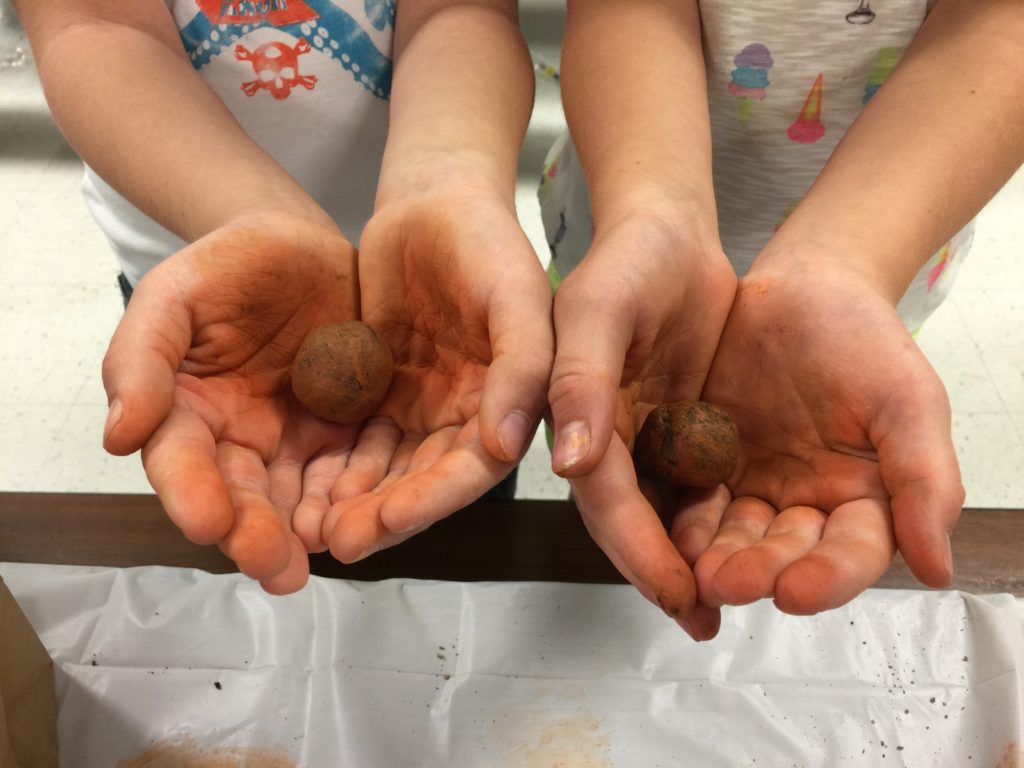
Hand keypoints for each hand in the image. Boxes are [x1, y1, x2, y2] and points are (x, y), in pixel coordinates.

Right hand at [102, 213, 361, 593]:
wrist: (299, 245)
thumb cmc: (225, 267)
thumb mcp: (173, 296)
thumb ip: (142, 358)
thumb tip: (119, 437)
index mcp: (188, 413)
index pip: (183, 462)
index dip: (192, 494)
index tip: (208, 524)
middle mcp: (240, 439)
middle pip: (244, 495)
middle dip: (256, 533)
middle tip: (276, 568)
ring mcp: (297, 439)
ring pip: (300, 494)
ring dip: (310, 528)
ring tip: (327, 553)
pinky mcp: (347, 430)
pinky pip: (355, 467)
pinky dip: (360, 492)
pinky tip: (370, 512)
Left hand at [319, 187, 553, 560]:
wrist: (434, 204)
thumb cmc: (486, 242)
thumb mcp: (516, 295)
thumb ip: (522, 367)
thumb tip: (508, 445)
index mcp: (511, 402)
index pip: (475, 467)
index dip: (432, 498)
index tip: (385, 521)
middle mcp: (468, 416)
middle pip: (426, 480)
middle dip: (383, 513)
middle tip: (337, 539)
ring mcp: (422, 408)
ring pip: (388, 469)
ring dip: (354, 500)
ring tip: (310, 527)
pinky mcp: (381, 394)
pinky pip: (355, 438)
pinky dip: (333, 464)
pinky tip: (301, 485)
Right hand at [547, 213, 736, 638]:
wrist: (668, 234)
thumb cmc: (628, 260)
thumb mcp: (598, 308)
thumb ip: (580, 381)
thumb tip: (569, 463)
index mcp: (573, 418)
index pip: (605, 500)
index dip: (638, 550)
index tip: (678, 593)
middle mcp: (603, 440)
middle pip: (631, 521)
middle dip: (666, 573)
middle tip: (706, 621)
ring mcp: (641, 438)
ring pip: (663, 513)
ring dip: (692, 559)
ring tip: (730, 605)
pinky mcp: (677, 430)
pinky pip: (696, 486)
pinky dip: (716, 520)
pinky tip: (747, 545)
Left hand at [677, 262, 962, 614]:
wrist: (803, 288)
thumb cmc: (864, 340)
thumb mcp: (908, 401)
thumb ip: (925, 480)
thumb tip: (940, 570)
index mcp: (865, 499)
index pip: (852, 553)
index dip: (827, 578)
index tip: (796, 593)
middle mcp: (807, 503)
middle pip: (786, 553)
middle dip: (758, 571)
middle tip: (727, 582)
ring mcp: (755, 485)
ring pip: (737, 534)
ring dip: (717, 556)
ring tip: (696, 568)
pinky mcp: (710, 463)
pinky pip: (695, 497)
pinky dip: (685, 518)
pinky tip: (671, 531)